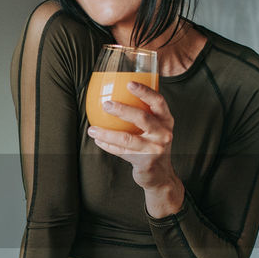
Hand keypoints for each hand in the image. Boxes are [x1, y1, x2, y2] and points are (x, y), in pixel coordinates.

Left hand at [87, 81, 183, 216]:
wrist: (159, 174)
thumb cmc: (152, 144)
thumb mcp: (154, 128)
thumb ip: (142, 113)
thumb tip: (115, 94)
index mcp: (166, 120)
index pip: (158, 101)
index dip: (144, 91)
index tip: (129, 83)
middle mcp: (164, 133)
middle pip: (142, 118)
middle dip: (122, 110)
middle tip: (106, 104)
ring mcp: (156, 148)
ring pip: (127, 138)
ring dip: (107, 133)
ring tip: (92, 128)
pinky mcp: (145, 162)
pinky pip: (122, 152)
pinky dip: (108, 145)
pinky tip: (98, 139)